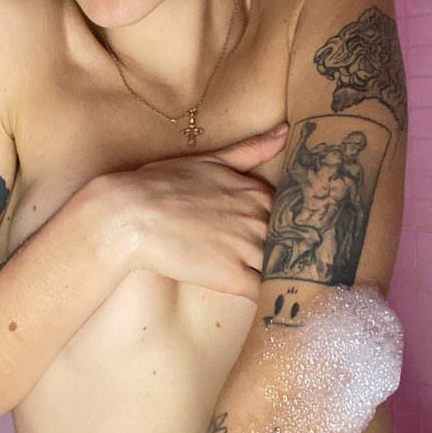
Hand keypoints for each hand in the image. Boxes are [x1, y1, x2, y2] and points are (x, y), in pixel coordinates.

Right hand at [111, 124, 288, 300]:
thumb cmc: (161, 183)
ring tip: (296, 287)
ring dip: (290, 276)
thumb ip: (251, 149)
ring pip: (286, 267)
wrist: (129, 214)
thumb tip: (286, 131)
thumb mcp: (209, 159)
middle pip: (295, 241)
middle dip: (298, 251)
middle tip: (301, 263)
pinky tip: (276, 301)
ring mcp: (246, 248)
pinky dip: (274, 297)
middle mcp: (258, 218)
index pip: (294, 211)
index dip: (294, 225)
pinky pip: (266, 292)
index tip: (295, 233)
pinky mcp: (232, 277)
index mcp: (256, 191)